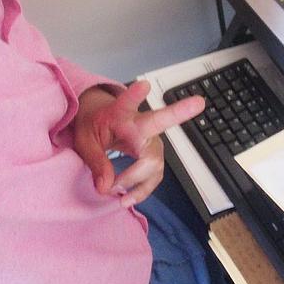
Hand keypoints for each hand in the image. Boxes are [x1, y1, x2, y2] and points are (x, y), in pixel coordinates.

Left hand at [73, 80, 204, 207]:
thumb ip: (95, 162)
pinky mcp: (153, 157)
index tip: (144, 84)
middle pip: (160, 122)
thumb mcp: (84, 141)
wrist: (98, 126)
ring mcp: (150, 141)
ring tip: (118, 195)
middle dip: (179, 112)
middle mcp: (141, 124)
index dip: (135, 94)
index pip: (128, 102)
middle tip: (199, 102)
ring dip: (137, 181)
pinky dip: (141, 190)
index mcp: (120, 114)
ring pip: (154, 161)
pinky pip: (154, 176)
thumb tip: (106, 187)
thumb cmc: (93, 128)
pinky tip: (127, 199)